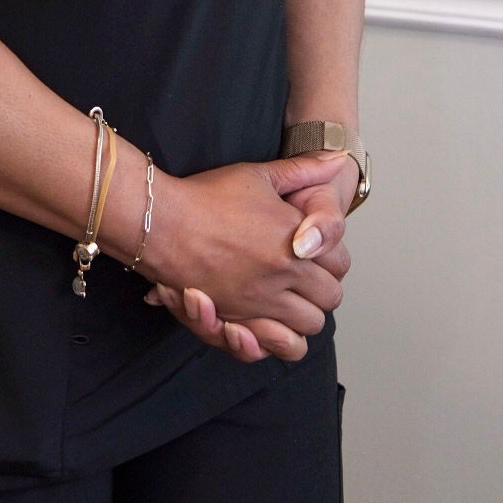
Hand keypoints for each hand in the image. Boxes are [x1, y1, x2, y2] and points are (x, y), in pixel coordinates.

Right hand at [146, 153, 354, 360]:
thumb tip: (337, 157)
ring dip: (303, 316)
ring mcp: (262, 299)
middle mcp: (284, 273)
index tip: (315, 252)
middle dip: (321, 289)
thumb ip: (302, 170)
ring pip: (308, 325)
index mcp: (296, 238)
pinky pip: (275, 344)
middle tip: (304, 277)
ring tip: (288, 300)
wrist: (163, 221)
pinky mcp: (238, 317)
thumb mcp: (258, 175)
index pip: (339, 262)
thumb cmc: (208, 196)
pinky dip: (277, 340)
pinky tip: (268, 323)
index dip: (332, 259)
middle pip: (329, 298)